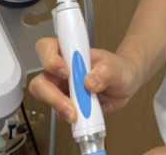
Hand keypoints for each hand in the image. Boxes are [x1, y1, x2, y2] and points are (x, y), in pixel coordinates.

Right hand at [28, 37, 143, 122]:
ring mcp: (60, 89)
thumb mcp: (116, 67)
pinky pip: (58, 113)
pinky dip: (67, 117)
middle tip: (70, 106)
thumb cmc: (117, 69)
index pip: (46, 48)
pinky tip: (82, 118)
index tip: (66, 72)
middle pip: (40, 80)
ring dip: (58, 108)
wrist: (124, 84)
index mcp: (68, 52)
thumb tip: (90, 82)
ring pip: (45, 99)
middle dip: (51, 95)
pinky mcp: (65, 105)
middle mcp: (59, 70)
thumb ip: (105, 72)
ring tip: (76, 115)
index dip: (50, 59)